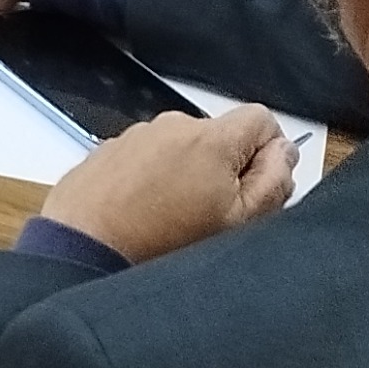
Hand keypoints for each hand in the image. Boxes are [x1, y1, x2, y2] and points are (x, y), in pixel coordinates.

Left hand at [38, 106, 296, 266]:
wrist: (83, 249)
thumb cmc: (163, 242)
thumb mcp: (239, 223)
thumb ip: (274, 181)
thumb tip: (285, 151)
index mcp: (211, 137)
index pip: (262, 118)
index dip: (268, 153)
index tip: (254, 188)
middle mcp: (172, 124)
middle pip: (220, 136)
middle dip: (226, 169)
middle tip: (212, 215)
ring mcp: (135, 135)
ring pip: (182, 148)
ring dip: (186, 176)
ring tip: (171, 220)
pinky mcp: (108, 151)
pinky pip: (146, 159)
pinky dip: (151, 180)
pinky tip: (143, 215)